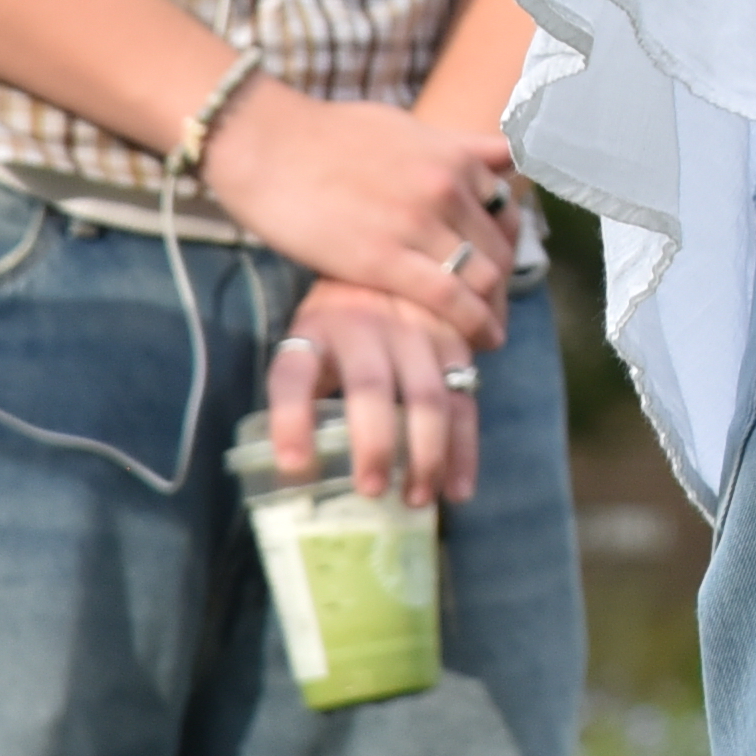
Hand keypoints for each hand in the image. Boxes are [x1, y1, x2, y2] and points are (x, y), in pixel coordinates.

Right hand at [195, 81, 521, 358]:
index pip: (506, 212)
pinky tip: (478, 342)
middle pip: (499, 249)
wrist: (266, 145)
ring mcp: (418, 223)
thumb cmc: (327, 137)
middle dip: (503, 285)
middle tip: (496, 312)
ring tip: (489, 334)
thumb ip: (458, 146)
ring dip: (493, 310)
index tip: (500, 270)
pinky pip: (448, 297)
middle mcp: (446, 188)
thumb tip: (506, 154)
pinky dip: (471, 323)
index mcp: (453, 157)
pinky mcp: (383, 259)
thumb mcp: (405, 128)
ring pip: (483, 276)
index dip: (507, 247)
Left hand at [267, 277, 493, 505]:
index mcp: (315, 329)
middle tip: (371, 492)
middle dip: (374, 443)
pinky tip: (459, 489)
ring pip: (427, 395)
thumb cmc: (340, 318)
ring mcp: (416, 330)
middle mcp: (365, 326)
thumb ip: (305, 391)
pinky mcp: (456, 341)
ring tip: (416, 499)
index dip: (290, 419)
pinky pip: (464, 400)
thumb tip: (297, 477)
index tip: (293, 465)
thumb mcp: (310, 338)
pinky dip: (465, 449)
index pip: (293, 374)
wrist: (397, 256)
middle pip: (369, 387)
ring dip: (426, 453)